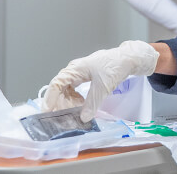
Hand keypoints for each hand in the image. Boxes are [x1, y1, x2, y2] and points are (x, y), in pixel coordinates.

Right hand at [42, 41, 158, 121]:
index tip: (47, 111)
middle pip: (60, 88)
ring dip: (68, 101)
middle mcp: (75, 70)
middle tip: (63, 116)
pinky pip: (74, 89)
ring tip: (76, 110)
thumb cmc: (115, 66)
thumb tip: (83, 118)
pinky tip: (81, 104)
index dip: (50, 98)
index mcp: (76, 69)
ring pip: (67, 90)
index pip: (56, 84)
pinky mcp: (85, 76)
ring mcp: (79, 73)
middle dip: (60, 103)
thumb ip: (92, 104)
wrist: (128, 59)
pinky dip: (75, 98)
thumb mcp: (103, 87)